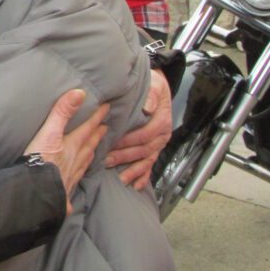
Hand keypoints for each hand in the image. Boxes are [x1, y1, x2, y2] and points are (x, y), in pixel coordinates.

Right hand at [25, 89, 108, 212]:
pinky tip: (72, 193)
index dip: (97, 117)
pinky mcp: (63, 194)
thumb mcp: (49, 132)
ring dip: (90, 156)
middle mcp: (75, 162)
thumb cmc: (40, 160)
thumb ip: (62, 112)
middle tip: (105, 129)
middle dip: (97, 136)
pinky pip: (72, 188)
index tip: (107, 108)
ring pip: (84, 165)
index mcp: (72, 146)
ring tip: (94, 151)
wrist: (35, 192)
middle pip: (89, 146)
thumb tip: (79, 93)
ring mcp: (70, 179)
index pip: (88, 128)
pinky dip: (74, 186)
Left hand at [105, 69, 172, 188]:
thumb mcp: (155, 85)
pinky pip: (151, 164)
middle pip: (144, 149)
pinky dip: (143, 176)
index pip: (144, 134)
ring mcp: (159, 143)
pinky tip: (135, 185)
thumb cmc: (153, 86)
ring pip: (147, 160)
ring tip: (121, 178)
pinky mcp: (155, 148)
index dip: (129, 140)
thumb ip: (151, 95)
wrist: (159, 87)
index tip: (113, 143)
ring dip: (134, 170)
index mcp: (162, 121)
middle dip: (126, 157)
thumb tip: (147, 107)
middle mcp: (162, 134)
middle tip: (107, 161)